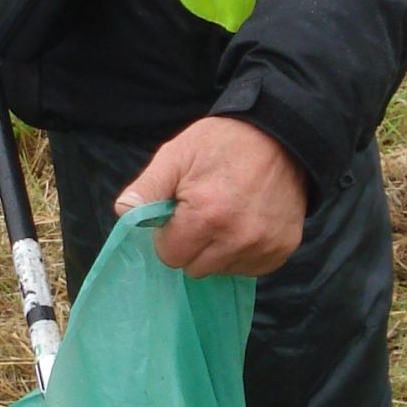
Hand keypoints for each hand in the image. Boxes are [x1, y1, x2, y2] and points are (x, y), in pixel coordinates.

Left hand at [115, 117, 306, 277]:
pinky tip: (247, 223)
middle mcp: (237, 238)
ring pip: (221, 270)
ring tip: (228, 215)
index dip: (170, 235)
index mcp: (207, 216)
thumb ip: (148, 187)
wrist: (281, 136)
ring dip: (217, 251)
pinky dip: (243, 252)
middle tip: (205, 212)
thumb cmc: (222, 143)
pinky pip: (249, 268)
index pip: (170, 256)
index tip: (181, 212)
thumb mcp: (177, 154)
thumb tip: (123, 212)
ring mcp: (264, 247)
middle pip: (195, 268)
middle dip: (192, 245)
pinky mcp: (282, 250)